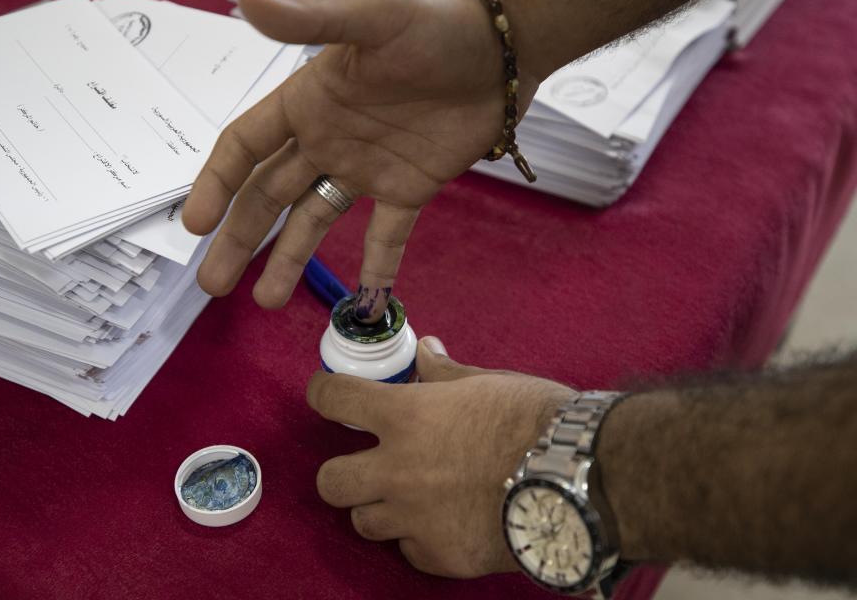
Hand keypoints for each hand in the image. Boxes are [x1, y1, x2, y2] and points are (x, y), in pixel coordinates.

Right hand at [182, 0, 540, 318]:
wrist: (503, 46)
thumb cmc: (435, 22)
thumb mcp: (371, 14)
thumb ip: (310, 19)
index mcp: (307, 102)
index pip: (245, 146)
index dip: (217, 183)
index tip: (195, 225)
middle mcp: (327, 140)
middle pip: (268, 195)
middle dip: (239, 238)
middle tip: (214, 284)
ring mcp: (366, 169)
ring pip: (314, 221)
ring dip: (289, 260)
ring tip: (267, 302)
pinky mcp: (408, 189)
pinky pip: (386, 236)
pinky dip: (374, 267)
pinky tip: (361, 299)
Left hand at [306, 336, 575, 577]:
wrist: (582, 477)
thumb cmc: (537, 420)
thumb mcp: (486, 383)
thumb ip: (444, 372)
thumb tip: (426, 351)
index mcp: (405, 416)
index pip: (335, 399)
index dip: (323, 394)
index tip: (326, 395)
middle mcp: (398, 469)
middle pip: (329, 481)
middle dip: (342, 471)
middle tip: (368, 464)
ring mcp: (416, 518)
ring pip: (363, 522)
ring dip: (379, 508)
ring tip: (411, 498)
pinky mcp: (442, 555)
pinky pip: (409, 551)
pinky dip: (420, 539)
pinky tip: (445, 524)